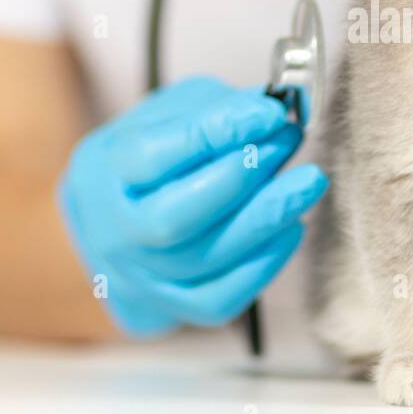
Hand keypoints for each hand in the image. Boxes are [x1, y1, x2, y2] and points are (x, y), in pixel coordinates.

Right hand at [59, 76, 327, 336]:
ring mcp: (141, 275)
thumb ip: (214, 108)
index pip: (154, 155)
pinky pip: (221, 298)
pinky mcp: (172, 305)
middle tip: (288, 141)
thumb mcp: (168, 114)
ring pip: (204, 259)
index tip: (270, 112)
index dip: (216, 131)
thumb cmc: (151, 156)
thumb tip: (270, 110)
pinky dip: (264, 263)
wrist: (114, 220)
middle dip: (241, 177)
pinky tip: (292, 226)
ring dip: (266, 217)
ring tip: (307, 182)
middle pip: (175, 218)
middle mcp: (116, 230)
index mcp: (104, 170)